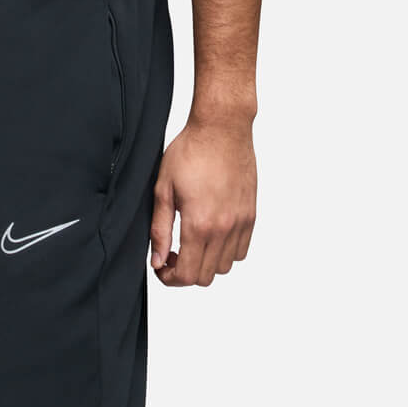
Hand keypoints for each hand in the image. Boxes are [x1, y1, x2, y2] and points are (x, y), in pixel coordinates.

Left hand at [150, 114, 256, 286]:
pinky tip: (212, 236)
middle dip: (185, 273)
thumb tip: (157, 261)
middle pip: (205, 277)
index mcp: (199, 224)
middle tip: (174, 255)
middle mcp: (223, 228)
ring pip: (224, 268)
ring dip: (206, 263)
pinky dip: (225, 253)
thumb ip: (160, 230)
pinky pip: (240, 251)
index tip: (162, 268)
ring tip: (194, 245)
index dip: (169, 279)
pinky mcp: (250, 215)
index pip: (186, 276)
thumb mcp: (163, 190)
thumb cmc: (191, 151)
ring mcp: (240, 223)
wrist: (222, 127)